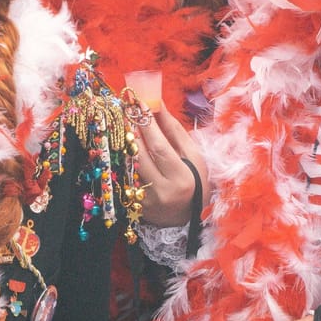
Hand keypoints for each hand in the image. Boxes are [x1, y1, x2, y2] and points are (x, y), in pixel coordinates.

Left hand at [135, 108, 204, 227]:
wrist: (191, 216)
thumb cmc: (196, 180)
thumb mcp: (192, 155)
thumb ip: (174, 130)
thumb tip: (158, 105)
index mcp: (181, 178)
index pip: (159, 147)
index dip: (148, 124)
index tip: (140, 104)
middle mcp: (162, 191)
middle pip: (139, 155)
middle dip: (131, 129)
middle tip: (126, 110)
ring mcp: (147, 201)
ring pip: (128, 166)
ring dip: (125, 143)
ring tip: (125, 125)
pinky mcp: (136, 206)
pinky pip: (126, 177)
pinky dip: (125, 159)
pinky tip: (126, 147)